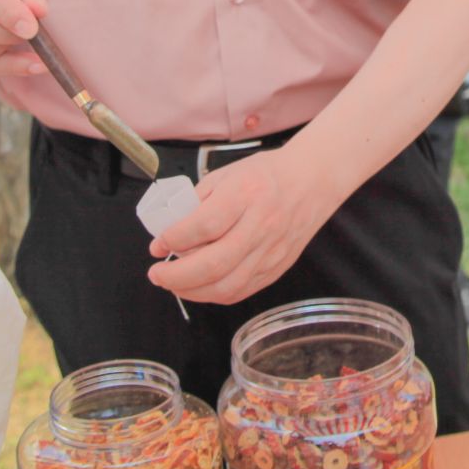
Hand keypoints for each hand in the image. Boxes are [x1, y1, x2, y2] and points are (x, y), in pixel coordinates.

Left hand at [147, 146, 343, 304]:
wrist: (312, 181)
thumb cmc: (267, 174)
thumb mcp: (227, 174)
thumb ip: (197, 202)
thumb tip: (167, 233)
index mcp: (246, 193)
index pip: (204, 225)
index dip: (174, 239)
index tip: (157, 243)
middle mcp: (261, 225)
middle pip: (213, 264)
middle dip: (176, 275)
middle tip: (156, 273)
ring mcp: (272, 250)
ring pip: (226, 286)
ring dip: (192, 291)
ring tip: (173, 283)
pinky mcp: (277, 267)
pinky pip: (241, 291)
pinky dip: (214, 294)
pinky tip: (199, 286)